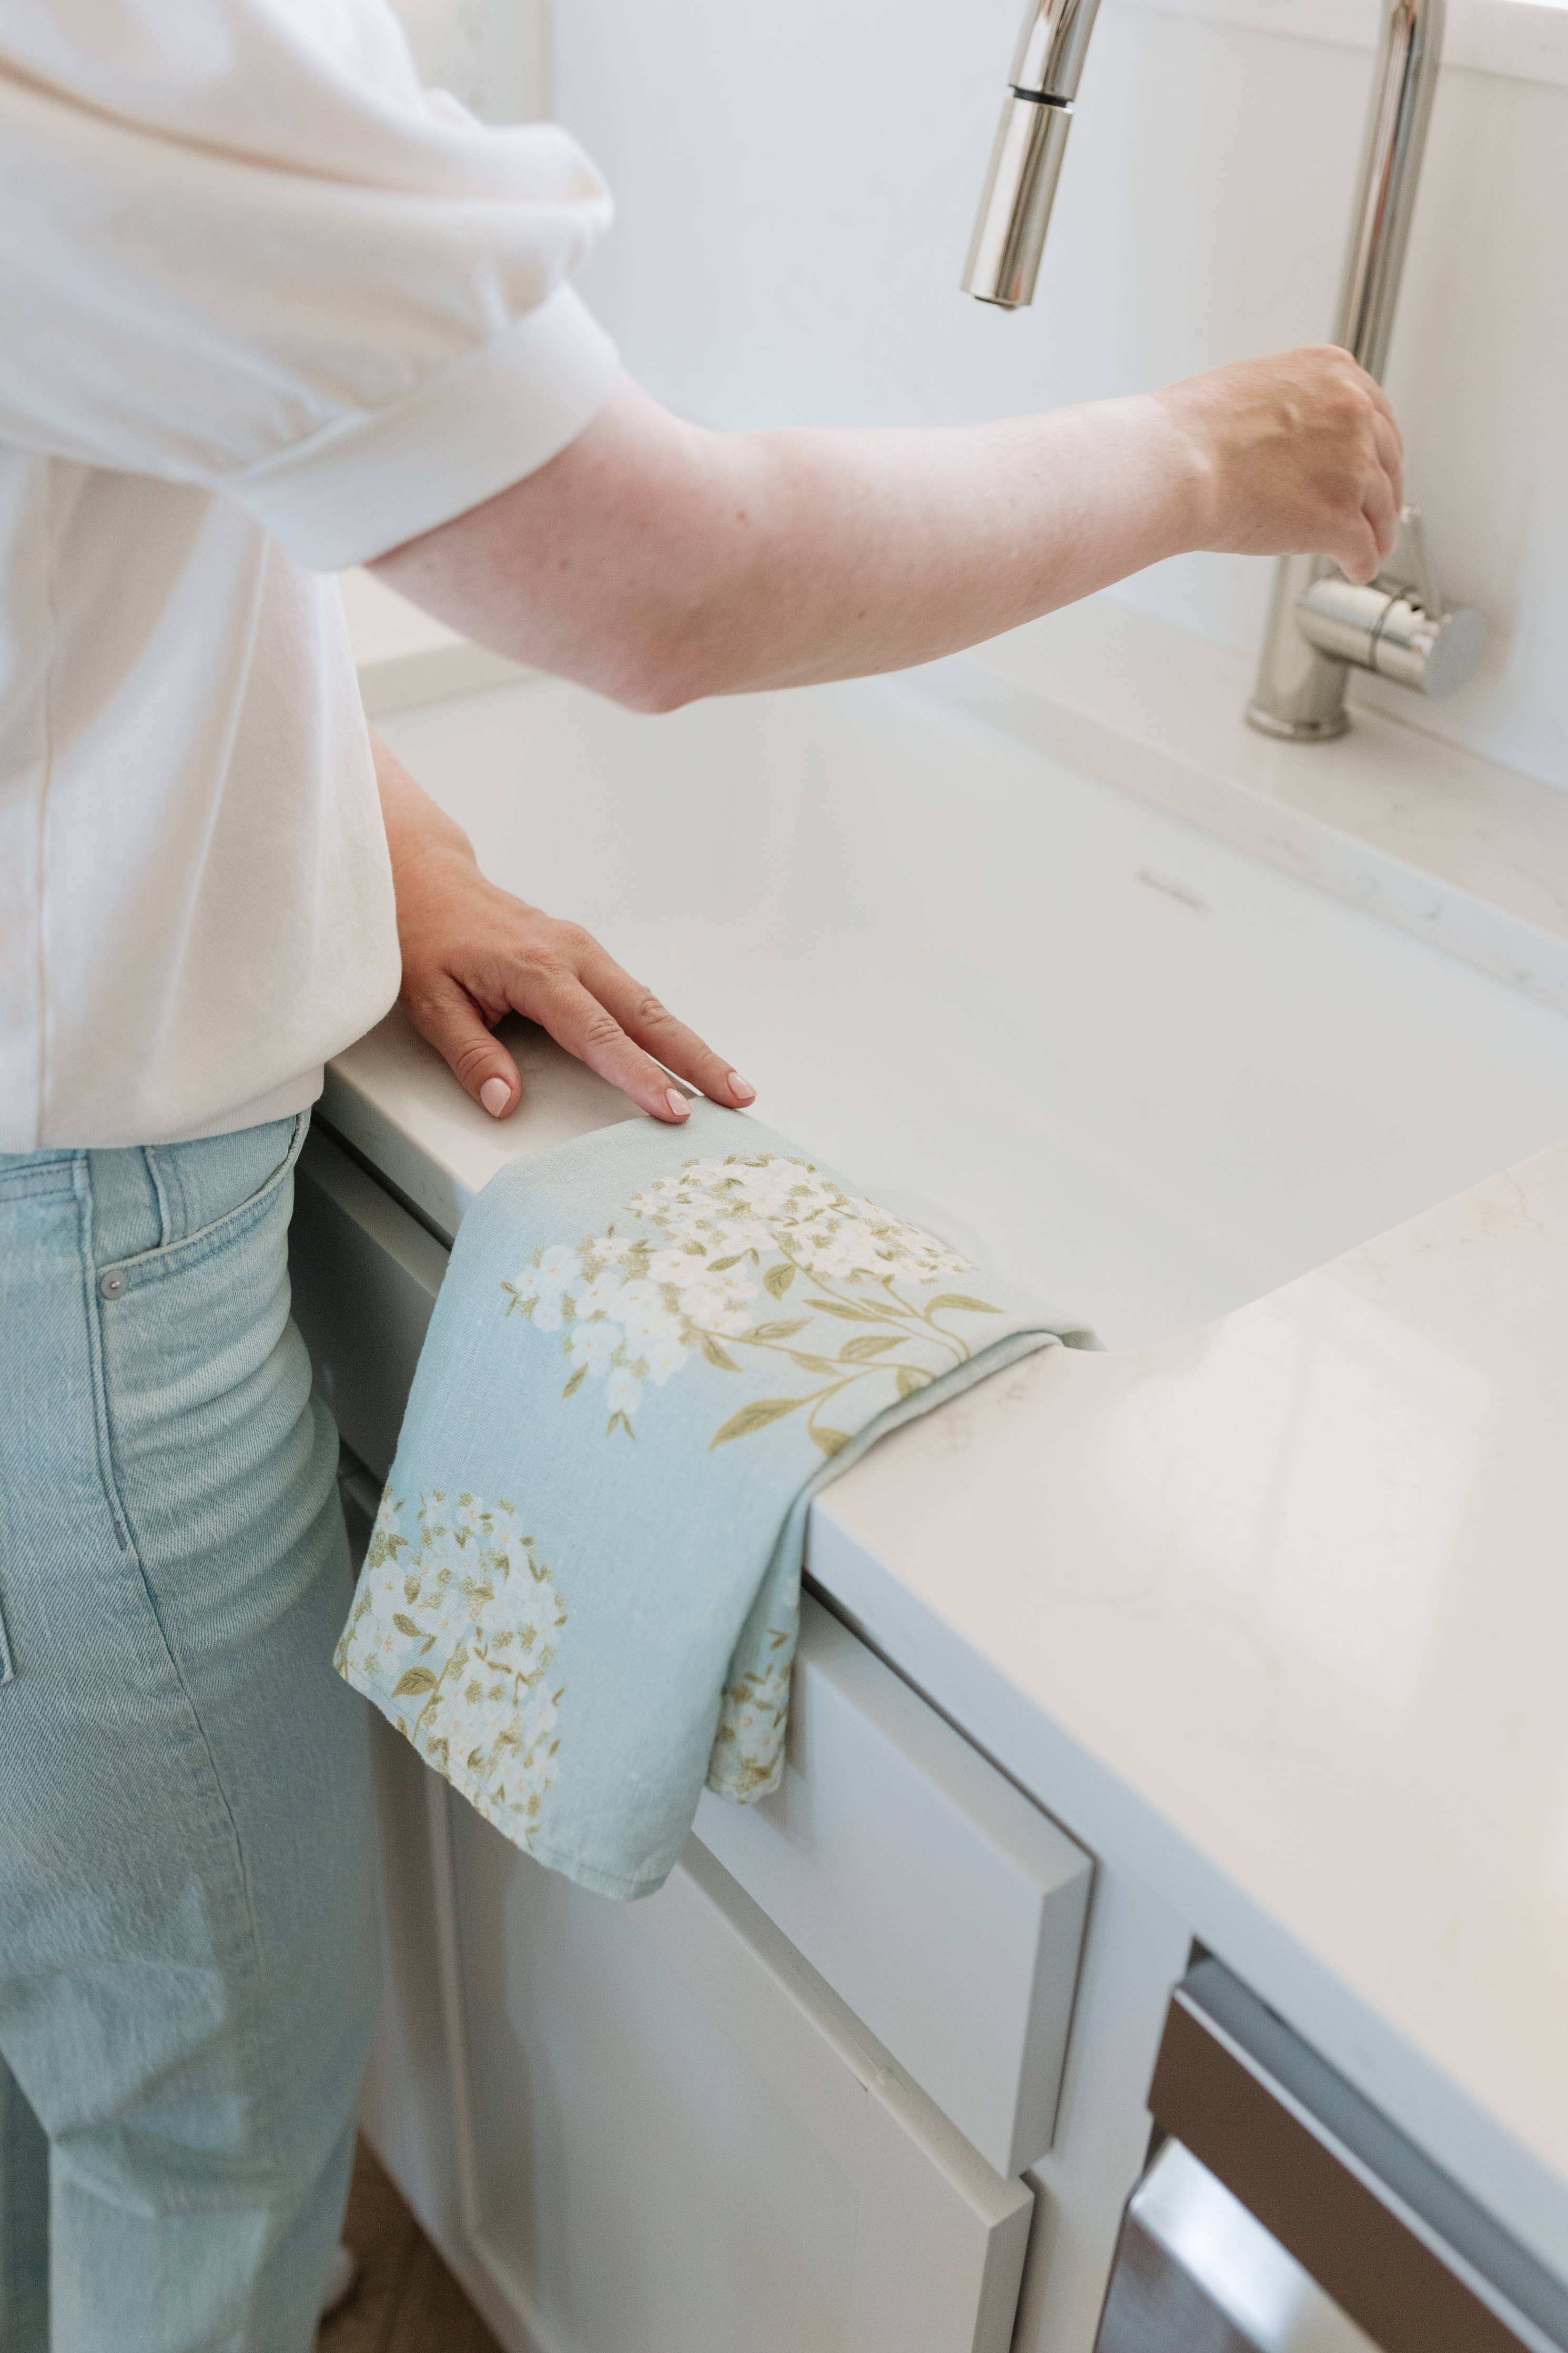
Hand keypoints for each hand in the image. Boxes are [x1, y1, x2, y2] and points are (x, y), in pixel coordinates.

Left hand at [372, 734, 753, 1124]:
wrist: (428, 883)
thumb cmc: (427, 942)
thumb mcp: (431, 1003)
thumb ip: (471, 1054)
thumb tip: (505, 1102)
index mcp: (536, 969)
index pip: (597, 1034)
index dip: (638, 1075)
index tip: (673, 1109)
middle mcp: (572, 955)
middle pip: (646, 1015)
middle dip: (696, 1058)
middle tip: (738, 1096)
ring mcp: (585, 951)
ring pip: (649, 1004)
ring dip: (692, 1045)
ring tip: (731, 1085)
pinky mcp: (587, 955)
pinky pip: (635, 996)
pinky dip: (666, 1028)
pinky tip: (688, 1055)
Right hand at [1156, 345, 1403, 584]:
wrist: (1172, 464)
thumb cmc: (1190, 432)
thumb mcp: (1255, 390)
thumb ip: (1292, 408)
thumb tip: (1297, 442)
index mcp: (1334, 373)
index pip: (1376, 415)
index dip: (1375, 451)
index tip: (1373, 468)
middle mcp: (1353, 413)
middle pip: (1386, 463)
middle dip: (1381, 493)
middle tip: (1376, 513)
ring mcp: (1352, 468)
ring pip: (1381, 510)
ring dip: (1376, 533)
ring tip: (1369, 549)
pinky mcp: (1339, 520)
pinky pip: (1364, 550)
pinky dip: (1361, 564)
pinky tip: (1355, 569)